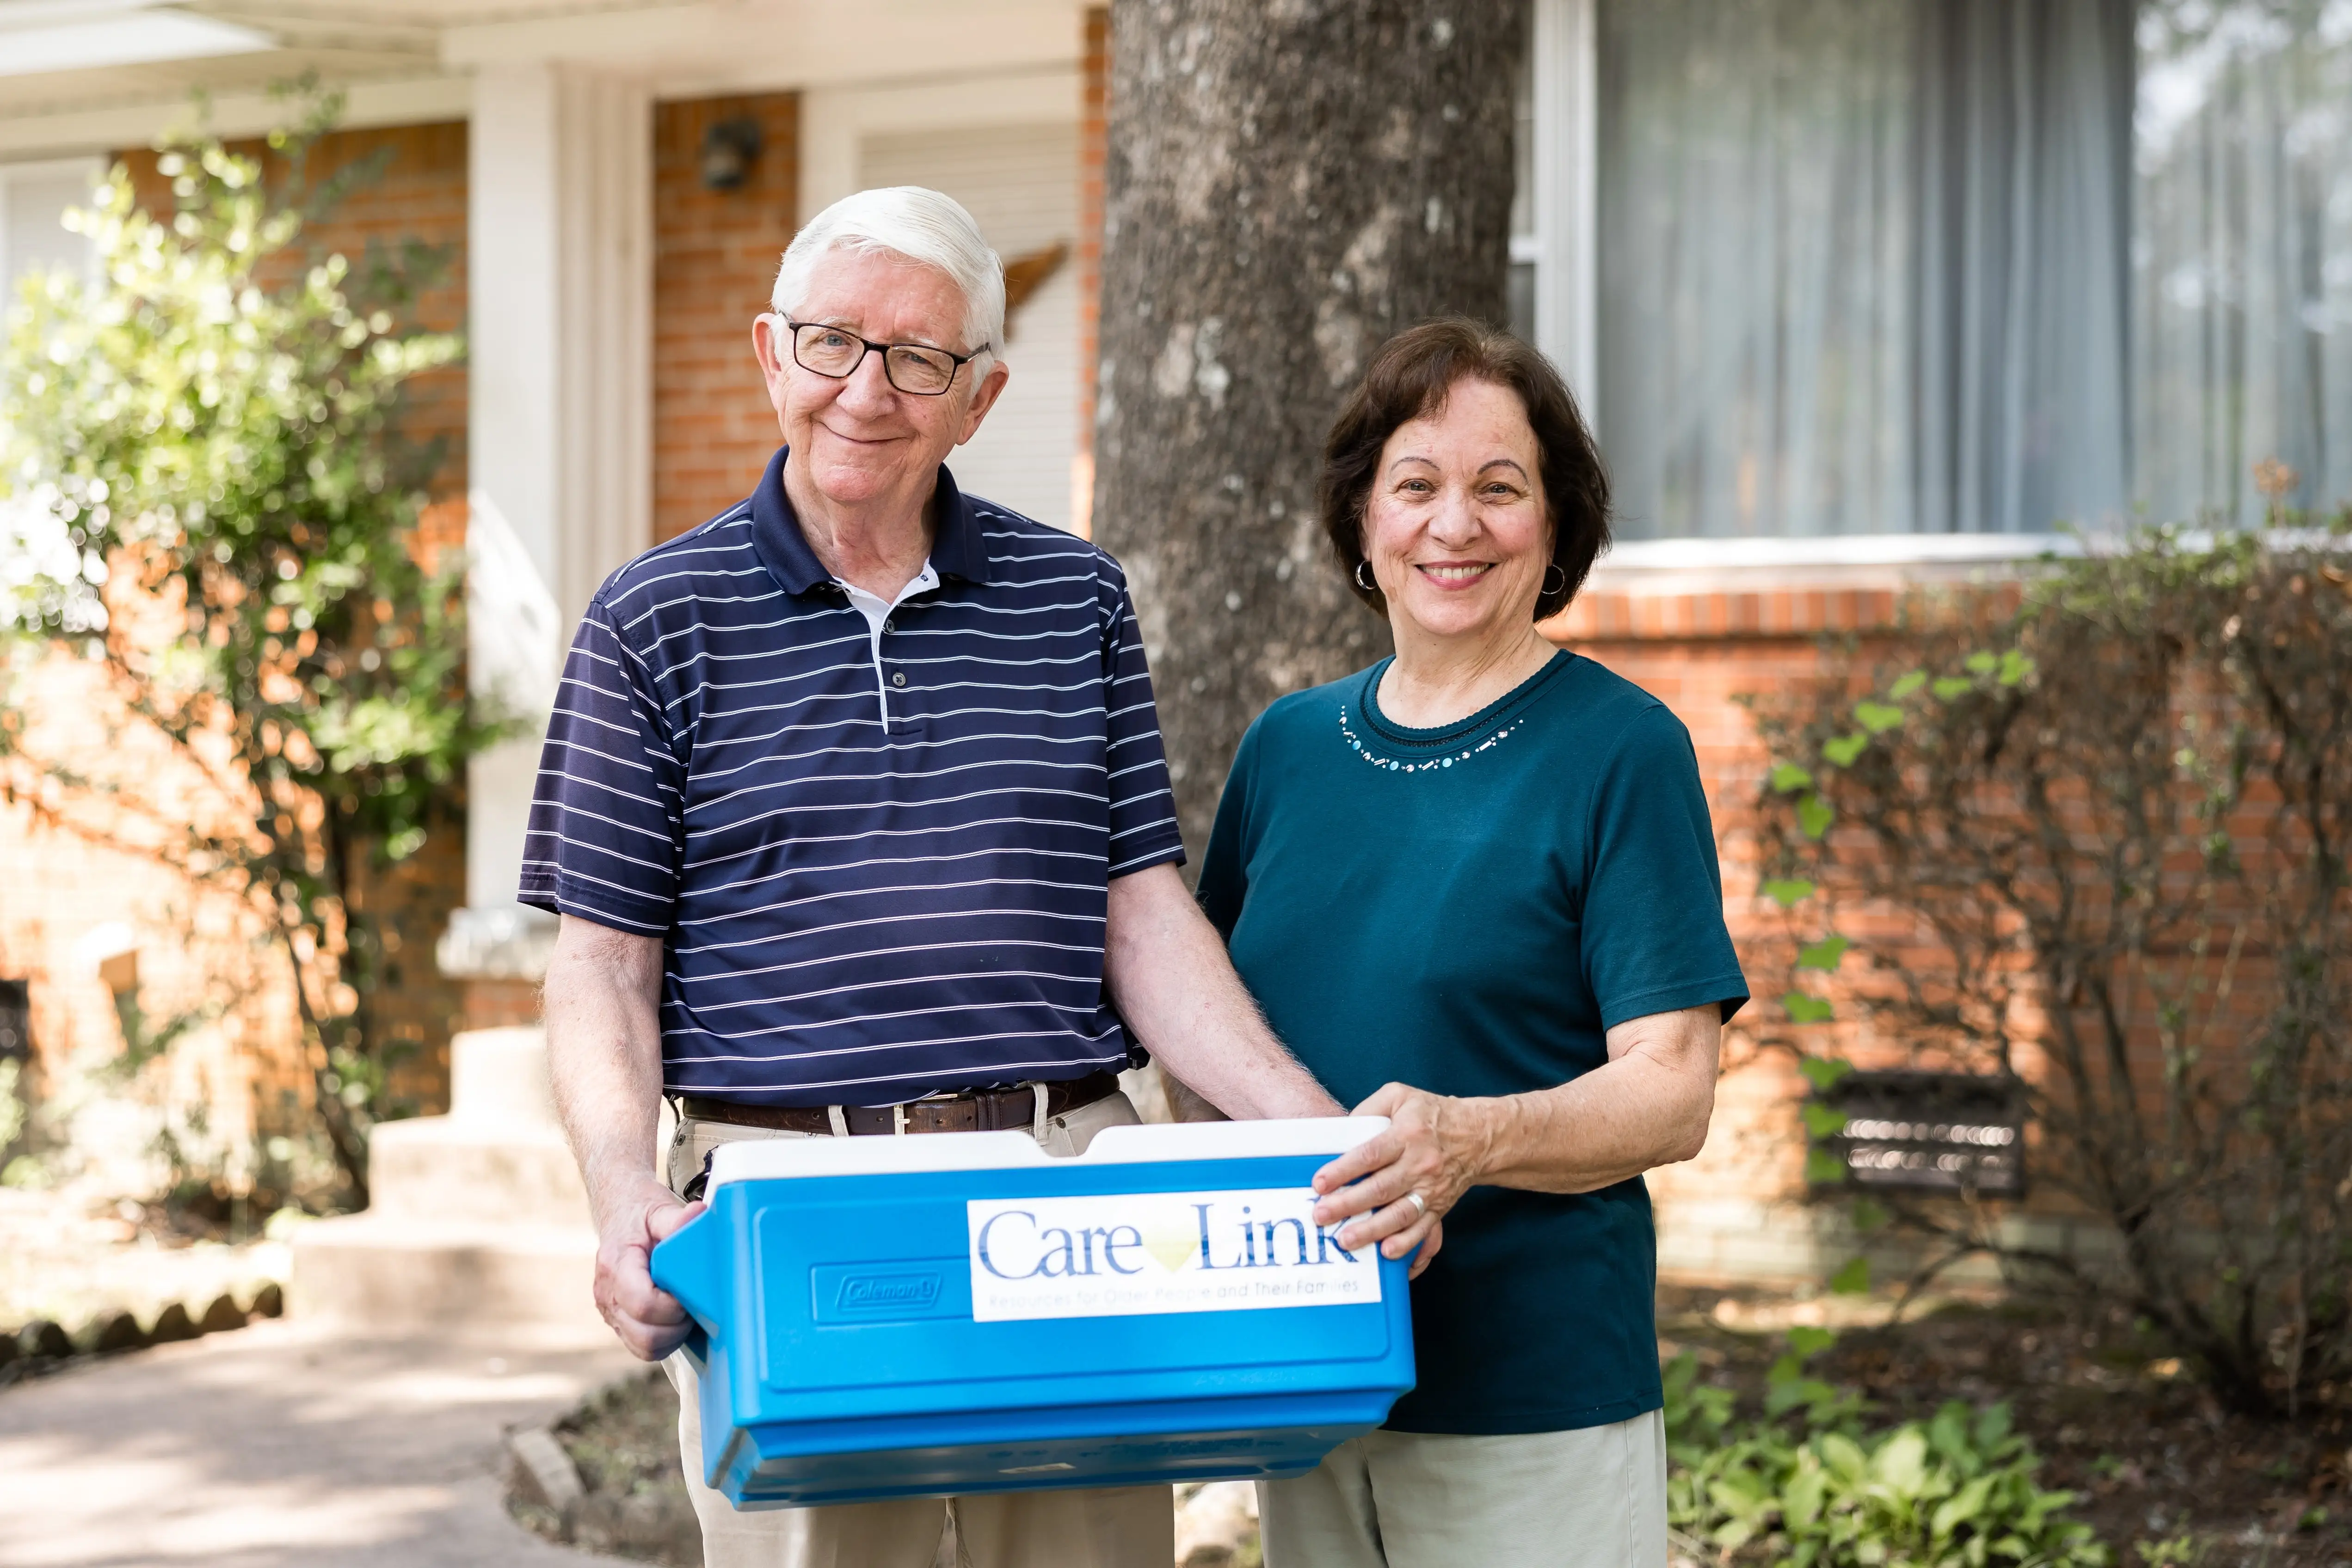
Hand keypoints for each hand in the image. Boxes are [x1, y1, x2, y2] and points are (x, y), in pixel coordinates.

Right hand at [594, 1175, 704, 1359]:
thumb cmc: (641, 1213)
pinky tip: (675, 1319)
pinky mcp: (617, 1320)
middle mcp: (607, 1293)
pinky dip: (662, 1340)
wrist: (619, 1213)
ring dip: (671, 1337)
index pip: (642, 1303)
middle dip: (675, 1326)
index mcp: (616, 1265)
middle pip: (643, 1334)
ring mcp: (610, 1311)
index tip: (689, 1294)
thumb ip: (678, 1219)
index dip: (672, 1307)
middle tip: (692, 1305)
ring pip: (642, 1347)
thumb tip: (698, 1216)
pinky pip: (640, 1346)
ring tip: (685, 1312)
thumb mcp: (660, 1209)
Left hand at [1310, 1083, 1491, 1277]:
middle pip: (1381, 1188)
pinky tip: (1387, 1253)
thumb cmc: (1431, 1114)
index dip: (1344, 1170)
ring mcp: (1431, 1189)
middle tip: (1322, 1215)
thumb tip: (1340, 1131)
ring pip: (1400, 1214)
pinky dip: (1406, 1244)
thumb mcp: (1399, 1096)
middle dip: (1349, 1204)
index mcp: (1407, 1135)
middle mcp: (1420, 1164)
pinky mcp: (1439, 1207)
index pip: (1371, 1155)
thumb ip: (1368, 1109)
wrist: (1478, 1137)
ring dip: (1372, 1230)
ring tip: (1346, 1240)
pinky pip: (1422, 1230)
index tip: (1320, 1183)